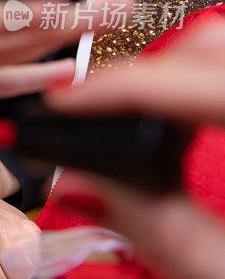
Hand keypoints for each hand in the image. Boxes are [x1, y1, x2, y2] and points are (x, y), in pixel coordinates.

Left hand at [0, 0, 128, 112]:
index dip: (13, 17)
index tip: (56, 9)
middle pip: (12, 30)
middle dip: (63, 18)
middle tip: (115, 4)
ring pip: (22, 48)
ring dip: (65, 36)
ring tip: (112, 21)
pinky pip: (11, 82)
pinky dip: (41, 78)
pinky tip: (75, 71)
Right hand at [41, 19, 224, 278]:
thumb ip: (160, 230)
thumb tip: (85, 181)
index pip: (206, 85)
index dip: (124, 86)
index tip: (69, 102)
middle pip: (222, 48)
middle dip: (150, 72)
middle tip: (98, 112)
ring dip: (177, 76)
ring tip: (136, 118)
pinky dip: (201, 91)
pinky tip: (182, 123)